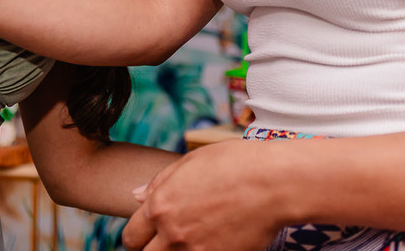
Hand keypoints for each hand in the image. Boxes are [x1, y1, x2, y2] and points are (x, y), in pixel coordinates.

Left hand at [122, 142, 285, 250]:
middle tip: (165, 240)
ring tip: (190, 239)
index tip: (148, 233)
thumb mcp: (189, 163)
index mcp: (160, 206)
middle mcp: (173, 234)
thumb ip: (158, 183)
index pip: (131, 236)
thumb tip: (136, 196)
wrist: (273, 183)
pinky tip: (213, 242)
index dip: (138, 235)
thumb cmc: (234, 164)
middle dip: (151, 248)